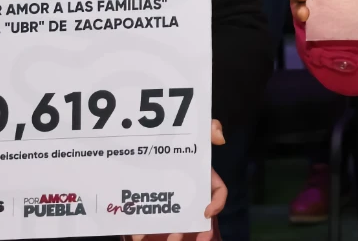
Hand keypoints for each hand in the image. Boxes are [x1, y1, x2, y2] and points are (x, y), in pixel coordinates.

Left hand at [126, 120, 226, 240]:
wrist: (137, 138)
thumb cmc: (172, 135)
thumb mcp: (193, 129)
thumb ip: (210, 127)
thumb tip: (220, 139)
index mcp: (201, 176)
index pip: (217, 192)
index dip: (217, 204)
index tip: (206, 213)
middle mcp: (187, 190)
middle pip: (196, 214)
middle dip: (196, 230)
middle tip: (188, 238)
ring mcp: (167, 198)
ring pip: (174, 220)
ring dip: (172, 233)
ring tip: (168, 240)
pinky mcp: (148, 202)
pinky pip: (147, 218)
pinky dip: (142, 228)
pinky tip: (137, 233)